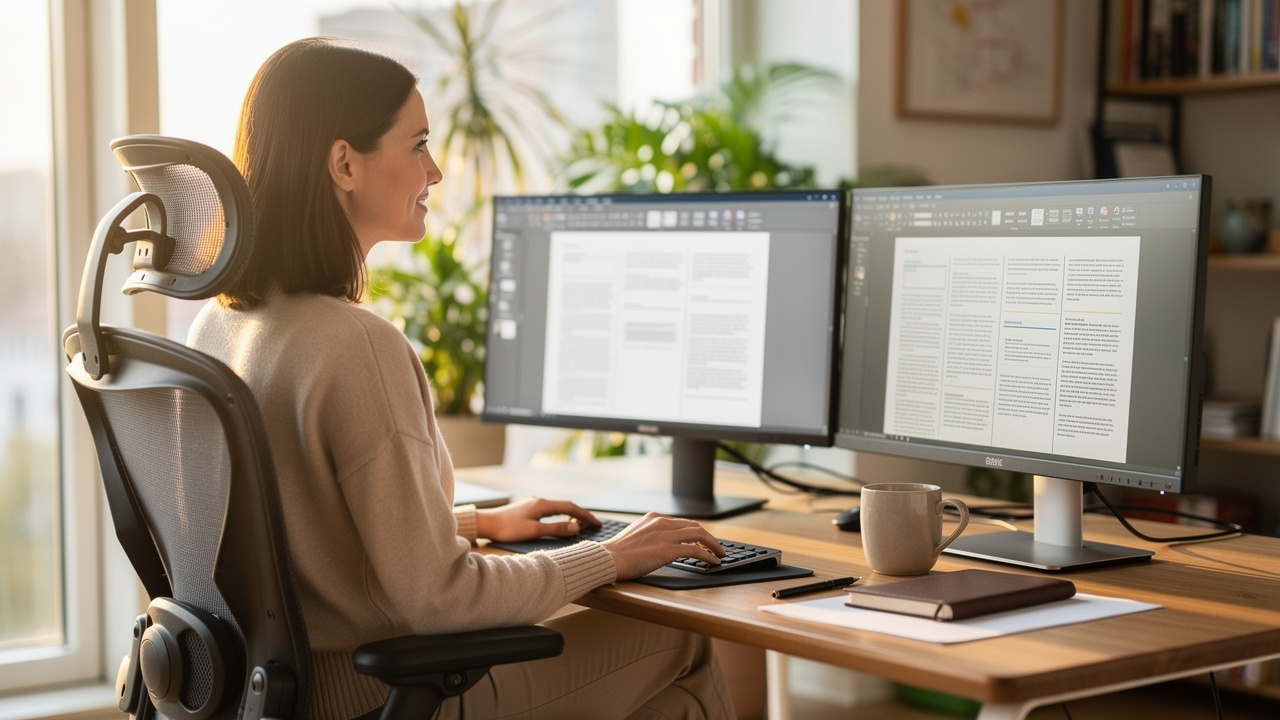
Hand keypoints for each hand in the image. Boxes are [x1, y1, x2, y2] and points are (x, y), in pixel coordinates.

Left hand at [475, 497, 599, 542]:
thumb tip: (576, 528)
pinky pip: (549, 511)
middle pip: (566, 506)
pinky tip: (560, 523)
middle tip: (593, 524)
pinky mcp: (527, 509)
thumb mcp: (533, 531)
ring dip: (570, 515)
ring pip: (557, 508)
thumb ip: (555, 529)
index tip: (597, 523)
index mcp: (542, 504)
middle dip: (581, 515)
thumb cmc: (507, 528)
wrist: (485, 524)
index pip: (570, 508)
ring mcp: (533, 504)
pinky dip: (560, 516)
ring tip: (581, 524)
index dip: (585, 516)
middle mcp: (539, 501)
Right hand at [601, 512, 725, 579]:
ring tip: (720, 554)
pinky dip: (708, 555)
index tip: (703, 540)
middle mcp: (662, 523)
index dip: (696, 531)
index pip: (682, 523)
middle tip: (716, 547)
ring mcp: (666, 535)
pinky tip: (713, 561)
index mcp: (653, 518)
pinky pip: (696, 550)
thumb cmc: (616, 553)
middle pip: (695, 526)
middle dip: (709, 537)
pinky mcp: (668, 549)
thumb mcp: (635, 537)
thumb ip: (649, 536)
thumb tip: (658, 546)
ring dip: (713, 545)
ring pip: (699, 535)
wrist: (608, 559)